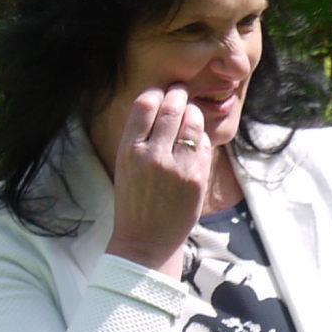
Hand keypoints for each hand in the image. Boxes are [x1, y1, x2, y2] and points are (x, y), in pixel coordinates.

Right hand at [105, 87, 211, 275]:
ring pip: (193, 124)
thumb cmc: (135, 202)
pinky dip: (203, 138)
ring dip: (194, 114)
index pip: (144, 106)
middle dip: (179, 96)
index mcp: (128, 150)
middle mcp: (152, 155)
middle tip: (182, 92)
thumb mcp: (126, 166)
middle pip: (171, 110)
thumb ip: (141, 139)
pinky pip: (205, 145)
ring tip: (192, 112)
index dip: (156, 94)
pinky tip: (197, 140)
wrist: (145, 240)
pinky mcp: (197, 178)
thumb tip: (161, 106)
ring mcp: (177, 167)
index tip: (162, 91)